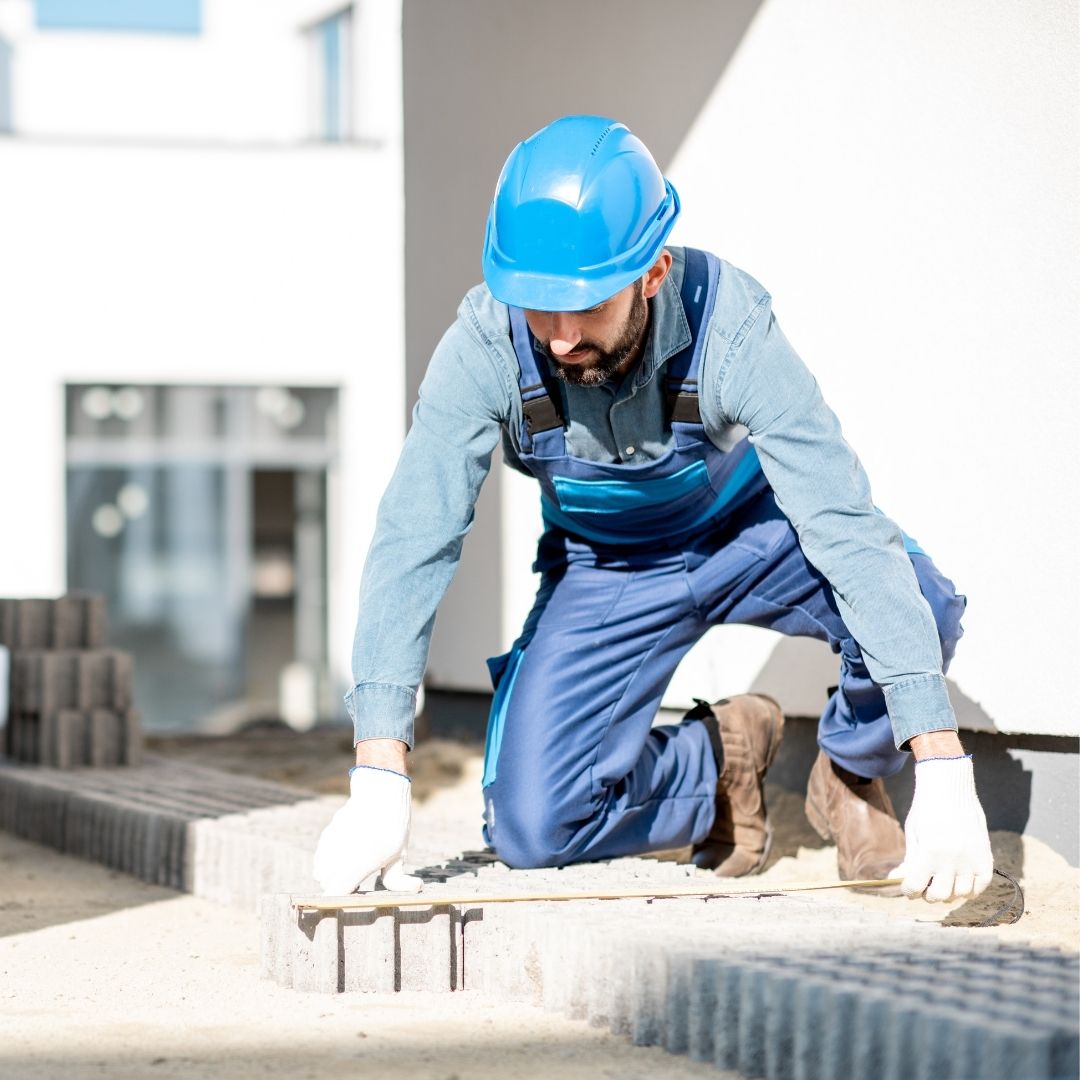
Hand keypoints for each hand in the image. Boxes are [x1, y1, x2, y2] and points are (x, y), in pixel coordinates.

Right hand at [313, 765, 422, 894]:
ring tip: (350, 869)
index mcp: (361, 862)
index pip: (335, 892)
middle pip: (327, 885)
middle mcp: (341, 853)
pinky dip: (328, 863)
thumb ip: (399, 879)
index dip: (342, 899)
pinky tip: (343, 857)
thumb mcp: (399, 853)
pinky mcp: (326, 836)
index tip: (354, 894)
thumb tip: (416, 888)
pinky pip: (320, 860)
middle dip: (340, 887)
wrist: (379, 793)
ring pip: (321, 873)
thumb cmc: (393, 826)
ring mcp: (331, 843)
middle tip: (358, 882)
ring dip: (332, 876)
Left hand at [892, 755, 992, 901]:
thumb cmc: (926, 809)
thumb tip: (897, 880)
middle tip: (926, 885)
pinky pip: (981, 885)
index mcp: (929, 852)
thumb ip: (909, 861)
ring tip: (943, 880)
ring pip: (961, 894)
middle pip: (940, 895)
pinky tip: (960, 880)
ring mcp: (971, 859)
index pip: (916, 886)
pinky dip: (970, 888)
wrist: (950, 788)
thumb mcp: (913, 833)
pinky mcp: (985, 857)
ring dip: (950, 892)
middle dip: (928, 894)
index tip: (908, 887)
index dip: (909, 890)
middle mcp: (952, 859)